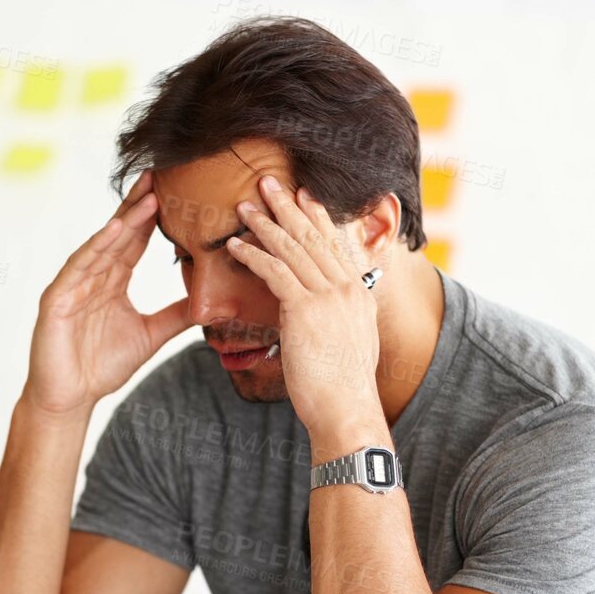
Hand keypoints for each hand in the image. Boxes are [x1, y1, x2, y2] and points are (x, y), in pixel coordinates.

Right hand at [24, 171, 190, 420]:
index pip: (136, 241)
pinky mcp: (56, 299)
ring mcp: (73, 285)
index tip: (175, 191)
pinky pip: (79, 268)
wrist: (70, 398)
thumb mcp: (150, 335)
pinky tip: (114, 231)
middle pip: (120, 234)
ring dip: (125, 221)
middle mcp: (92, 276)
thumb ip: (176, 316)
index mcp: (112, 281)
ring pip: (102, 245)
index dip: (153, 217)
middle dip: (140, 205)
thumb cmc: (101, 366)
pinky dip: (96, 248)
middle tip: (161, 175)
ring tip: (147, 197)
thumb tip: (210, 303)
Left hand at [227, 176, 386, 445]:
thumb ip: (339, 321)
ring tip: (244, 205)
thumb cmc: (343, 388)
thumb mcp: (350, 345)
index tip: (303, 196)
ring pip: (292, 248)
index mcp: (359, 294)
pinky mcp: (305, 308)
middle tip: (267, 183)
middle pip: (313, 237)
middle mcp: (347, 287)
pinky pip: (275, 271)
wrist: (346, 410)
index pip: (335, 245)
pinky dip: (253, 254)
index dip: (317, 217)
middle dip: (288, 207)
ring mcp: (329, 295)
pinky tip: (235, 244)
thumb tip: (325, 319)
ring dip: (265, 223)